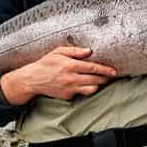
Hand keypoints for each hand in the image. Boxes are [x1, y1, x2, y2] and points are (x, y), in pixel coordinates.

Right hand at [0, 46, 115, 104]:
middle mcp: (71, 78)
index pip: (93, 68)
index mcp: (70, 65)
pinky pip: (81, 93)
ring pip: (91, 89)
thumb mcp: (59, 52)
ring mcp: (70, 89)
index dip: (105, 70)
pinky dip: (85, 89)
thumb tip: (89, 51)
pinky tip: (84, 84)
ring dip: (97, 85)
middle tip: (109, 75)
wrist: (33, 79)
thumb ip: (75, 51)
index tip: (113, 71)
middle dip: (105, 78)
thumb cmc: (46, 63)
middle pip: (95, 80)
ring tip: (98, 80)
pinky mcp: (68, 96)